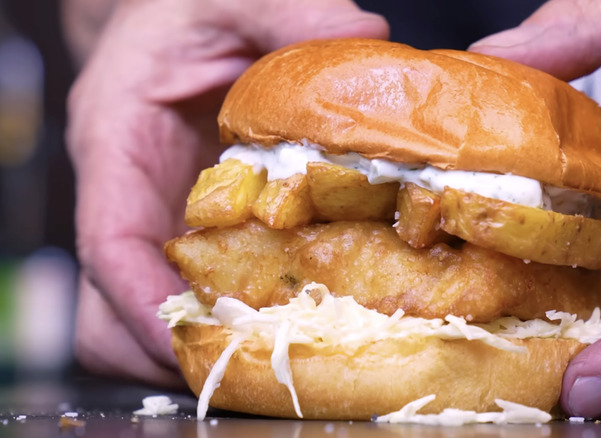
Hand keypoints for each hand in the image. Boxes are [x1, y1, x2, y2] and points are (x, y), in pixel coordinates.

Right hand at [66, 0, 387, 385]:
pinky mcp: (191, 233)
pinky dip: (229, 318)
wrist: (171, 22)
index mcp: (117, 143)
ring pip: (143, 318)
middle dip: (170, 345)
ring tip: (274, 347)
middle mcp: (129, 198)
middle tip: (252, 353)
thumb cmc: (186, 10)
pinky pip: (193, 296)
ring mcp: (157, 224)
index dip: (141, 302)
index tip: (192, 335)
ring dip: (199, 344)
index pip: (107, 243)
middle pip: (110, 309)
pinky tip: (288, 313)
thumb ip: (287, 11)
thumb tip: (366, 37)